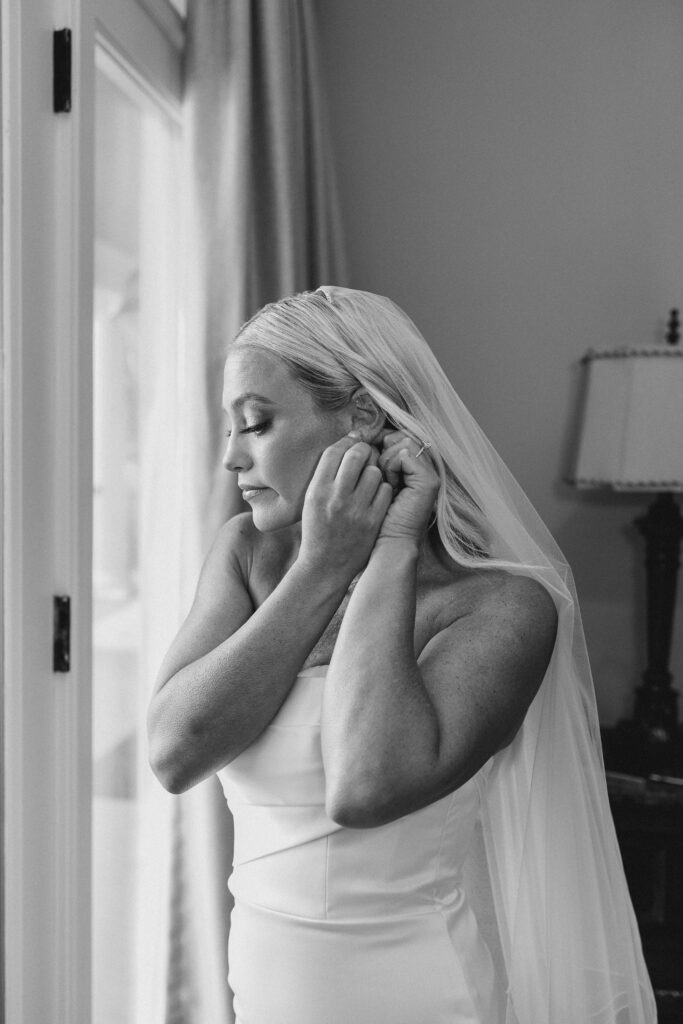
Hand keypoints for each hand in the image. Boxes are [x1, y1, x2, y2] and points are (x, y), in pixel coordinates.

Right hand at [298, 435, 393, 580]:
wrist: (324, 566)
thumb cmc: (317, 529)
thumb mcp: (311, 500)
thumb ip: (326, 475)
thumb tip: (346, 444)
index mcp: (317, 490)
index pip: (334, 451)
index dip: (347, 441)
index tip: (353, 441)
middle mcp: (336, 497)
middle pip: (357, 455)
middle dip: (364, 451)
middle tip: (366, 455)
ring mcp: (356, 509)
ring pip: (375, 472)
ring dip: (375, 472)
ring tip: (370, 480)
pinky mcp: (372, 521)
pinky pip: (385, 491)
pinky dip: (383, 490)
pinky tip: (376, 497)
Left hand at [376, 430, 439, 544]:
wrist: (390, 541)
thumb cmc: (379, 515)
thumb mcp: (378, 480)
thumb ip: (380, 457)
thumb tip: (367, 433)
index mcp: (417, 467)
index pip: (402, 436)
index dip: (384, 440)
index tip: (372, 456)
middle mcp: (427, 468)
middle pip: (403, 435)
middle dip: (384, 450)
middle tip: (381, 475)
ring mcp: (430, 473)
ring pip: (403, 442)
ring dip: (386, 460)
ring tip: (386, 483)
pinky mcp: (428, 480)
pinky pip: (404, 454)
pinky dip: (391, 467)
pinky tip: (391, 486)